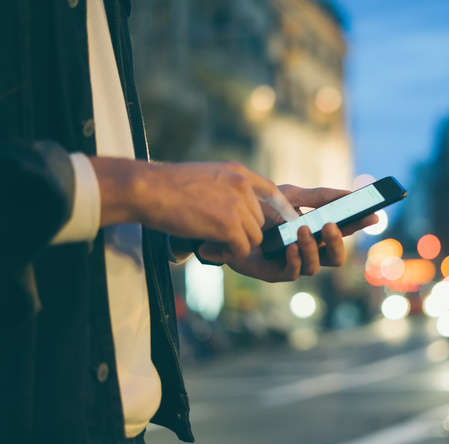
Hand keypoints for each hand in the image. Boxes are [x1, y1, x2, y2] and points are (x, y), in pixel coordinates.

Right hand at [90, 159, 297, 256]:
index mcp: (236, 172)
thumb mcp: (203, 176)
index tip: (289, 218)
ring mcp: (238, 205)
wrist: (147, 190)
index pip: (270, 189)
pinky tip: (210, 249)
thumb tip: (231, 207)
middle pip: (259, 219)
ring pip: (254, 236)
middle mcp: (242, 185)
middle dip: (243, 232)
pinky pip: (243, 249)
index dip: (281, 207)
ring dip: (236, 244)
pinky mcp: (230, 225)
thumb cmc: (164, 186)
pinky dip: (229, 254)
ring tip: (212, 244)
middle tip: (219, 238)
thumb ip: (223, 187)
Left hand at [196, 185, 378, 281]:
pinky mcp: (276, 272)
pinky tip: (291, 245)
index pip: (343, 231)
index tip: (373, 214)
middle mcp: (308, 250)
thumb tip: (350, 193)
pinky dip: (296, 259)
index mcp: (316, 232)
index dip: (359, 225)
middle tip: (332, 225)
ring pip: (316, 266)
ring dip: (313, 248)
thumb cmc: (261, 209)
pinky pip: (293, 273)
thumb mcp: (292, 195)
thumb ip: (319, 196)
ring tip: (303, 230)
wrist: (228, 219)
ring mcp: (293, 263)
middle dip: (338, 242)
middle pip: (336, 257)